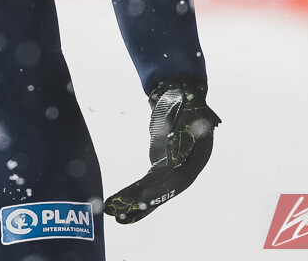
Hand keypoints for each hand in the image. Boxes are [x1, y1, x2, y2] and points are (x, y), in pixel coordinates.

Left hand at [104, 75, 218, 223]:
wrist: (180, 96)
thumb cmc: (185, 101)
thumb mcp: (187, 111)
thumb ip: (183, 133)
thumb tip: (174, 157)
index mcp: (198, 157)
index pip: (179, 180)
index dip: (161, 191)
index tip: (142, 199)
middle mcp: (186, 168)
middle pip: (162, 190)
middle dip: (139, 202)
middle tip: (116, 213)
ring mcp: (173, 170)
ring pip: (152, 190)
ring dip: (132, 203)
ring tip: (109, 213)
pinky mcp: (160, 169)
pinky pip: (146, 184)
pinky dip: (133, 194)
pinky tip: (118, 206)